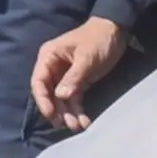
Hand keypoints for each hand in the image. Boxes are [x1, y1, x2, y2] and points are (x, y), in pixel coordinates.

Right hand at [31, 17, 128, 131]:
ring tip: (76, 126)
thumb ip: (73, 77)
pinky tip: (84, 121)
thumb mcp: (87, 58)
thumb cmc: (99, 39)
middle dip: (57, 110)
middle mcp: (53, 66)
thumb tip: (60, 96)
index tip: (50, 114)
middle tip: (65, 125)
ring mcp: (65, 75)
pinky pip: (74, 98)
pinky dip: (78, 110)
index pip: (39, 81)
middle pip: (49, 93)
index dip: (42, 99)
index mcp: (49, 56)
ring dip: (68, 113)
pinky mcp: (78, 81)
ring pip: (61, 99)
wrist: (118, 31)